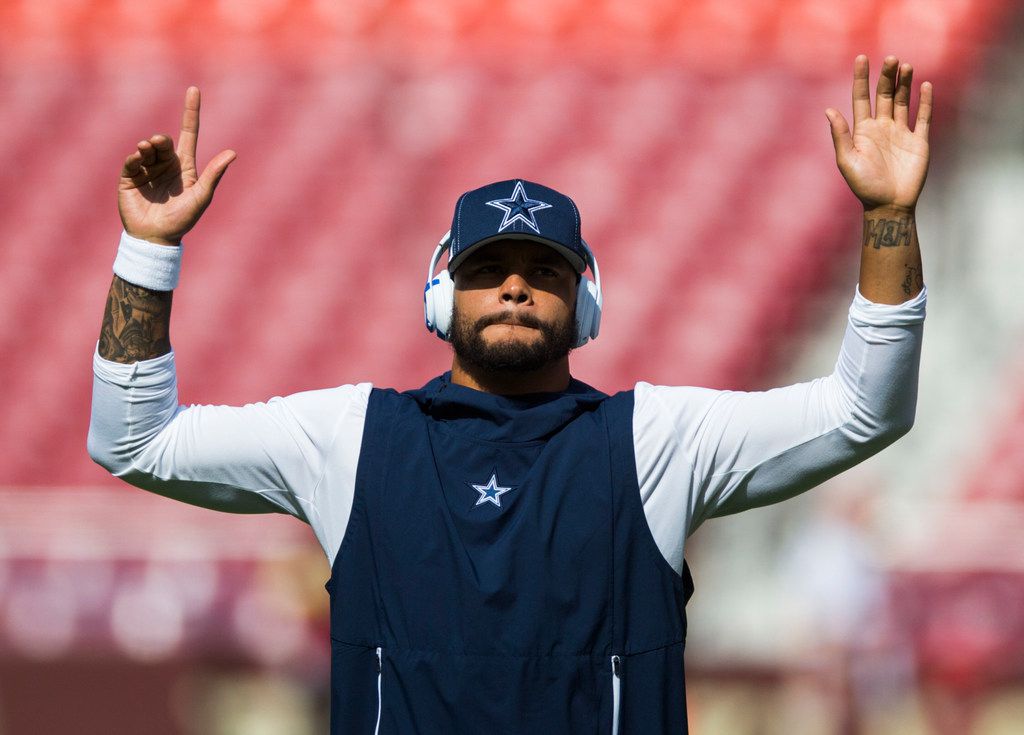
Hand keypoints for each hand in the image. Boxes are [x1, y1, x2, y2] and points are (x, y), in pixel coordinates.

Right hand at [118, 87, 235, 245]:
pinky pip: (132, 161)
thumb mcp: (201, 197)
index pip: (189, 133)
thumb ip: (214, 175)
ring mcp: (147, 170)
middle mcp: (166, 165)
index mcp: (184, 166)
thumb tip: (233, 152)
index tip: (194, 89)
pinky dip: (134, 157)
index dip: (191, 112)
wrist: (156, 238)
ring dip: (147, 146)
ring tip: (145, 149)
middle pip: (164, 141)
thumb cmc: (183, 220)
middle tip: (157, 143)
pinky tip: (137, 158)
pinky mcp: (130, 178)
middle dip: (160, 139)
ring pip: (147, 148)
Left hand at [827, 55, 931, 212]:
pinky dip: (925, 102)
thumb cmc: (864, 186)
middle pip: (884, 95)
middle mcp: (881, 128)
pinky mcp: (919, 141)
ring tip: (906, 66)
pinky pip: (923, 117)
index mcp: (862, 131)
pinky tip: (925, 86)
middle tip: (891, 59)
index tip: (861, 58)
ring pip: (903, 102)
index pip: (861, 98)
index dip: (861, 79)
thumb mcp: (847, 161)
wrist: (888, 205)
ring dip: (904, 84)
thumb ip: (840, 135)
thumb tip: (828, 110)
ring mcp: (901, 133)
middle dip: (887, 77)